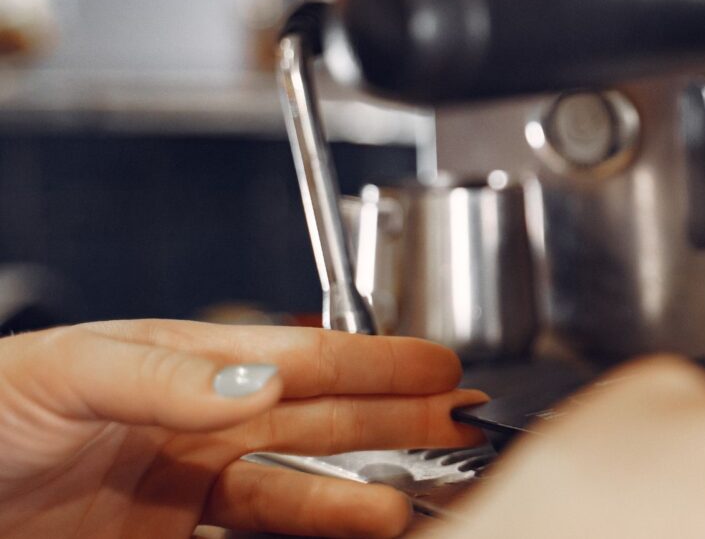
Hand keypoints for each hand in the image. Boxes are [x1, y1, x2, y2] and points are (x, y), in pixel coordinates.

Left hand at [0, 319, 486, 538]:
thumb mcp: (66, 371)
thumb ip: (166, 373)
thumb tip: (260, 379)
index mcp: (182, 362)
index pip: (300, 358)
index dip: (376, 362)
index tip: (439, 365)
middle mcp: (197, 419)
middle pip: (320, 417)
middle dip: (397, 416)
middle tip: (463, 422)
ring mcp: (184, 481)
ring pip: (300, 480)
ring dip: (361, 487)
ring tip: (413, 499)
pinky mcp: (169, 535)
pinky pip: (261, 529)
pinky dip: (314, 527)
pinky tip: (351, 525)